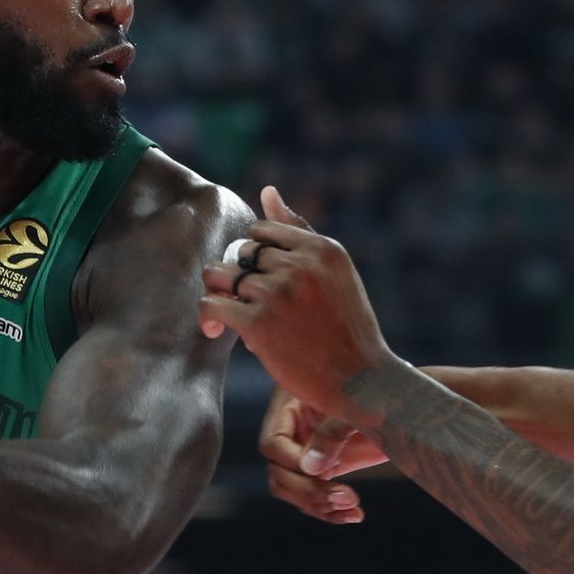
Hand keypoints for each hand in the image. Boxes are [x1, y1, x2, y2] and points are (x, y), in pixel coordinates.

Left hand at [198, 186, 396, 421]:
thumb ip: (299, 232)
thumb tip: (267, 190)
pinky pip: (213, 304)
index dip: (255, 256)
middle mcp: (299, 264)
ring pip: (220, 274)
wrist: (364, 382)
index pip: (262, 231)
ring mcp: (277, 292)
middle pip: (240, 252)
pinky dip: (209, 316)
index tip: (262, 280)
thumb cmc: (348, 329)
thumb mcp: (334, 272)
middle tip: (248, 303)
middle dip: (238, 275)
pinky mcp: (258, 323)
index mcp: (321, 248)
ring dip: (220, 293)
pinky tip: (216, 329)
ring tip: (229, 313)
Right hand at [258, 386, 387, 523]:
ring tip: (351, 508)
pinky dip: (330, 511)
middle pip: (278, 472)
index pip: (274, 443)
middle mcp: (294, 429)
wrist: (407, 401)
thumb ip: (333, 430)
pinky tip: (354, 514)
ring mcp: (308, 450)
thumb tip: (310, 467)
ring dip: (317, 505)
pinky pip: (314, 497)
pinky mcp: (326, 467)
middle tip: (343, 498)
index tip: (326, 472)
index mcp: (292, 404)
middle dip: (307, 491)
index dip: (294, 463)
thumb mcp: (358, 403)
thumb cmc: (382, 389)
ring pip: (293, 490)